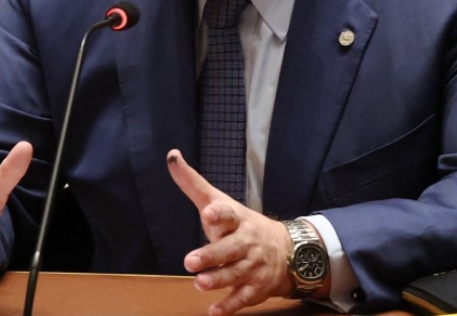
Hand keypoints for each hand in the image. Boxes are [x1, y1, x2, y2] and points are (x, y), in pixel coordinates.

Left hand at [166, 150, 296, 315]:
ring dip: (218, 280)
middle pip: (229, 249)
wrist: (284, 250)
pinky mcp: (255, 287)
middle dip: (211, 256)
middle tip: (190, 261)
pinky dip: (229, 305)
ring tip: (199, 283)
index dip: (219, 214)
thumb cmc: (240, 224)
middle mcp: (246, 243)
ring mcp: (252, 266)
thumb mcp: (219, 201)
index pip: (228, 214)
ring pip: (235, 274)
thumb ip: (193, 183)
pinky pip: (242, 298)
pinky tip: (214, 310)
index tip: (208, 212)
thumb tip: (171, 156)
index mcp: (236, 220)